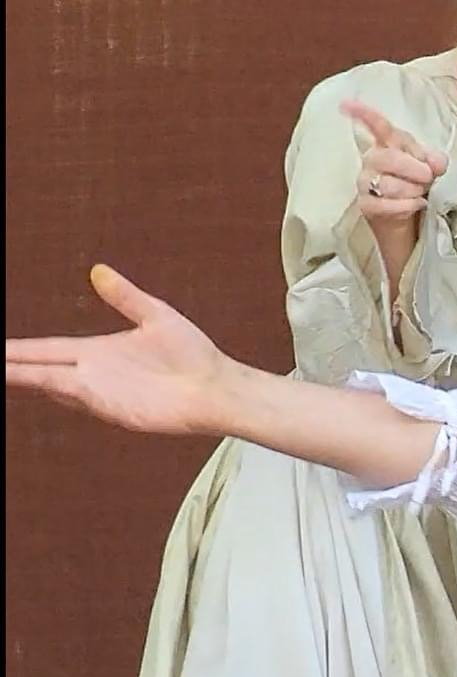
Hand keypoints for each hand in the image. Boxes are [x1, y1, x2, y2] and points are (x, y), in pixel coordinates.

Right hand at [6, 266, 233, 435]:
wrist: (216, 386)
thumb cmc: (192, 354)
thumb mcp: (156, 316)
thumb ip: (125, 296)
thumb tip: (97, 270)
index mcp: (96, 351)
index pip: (45, 348)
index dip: (16, 348)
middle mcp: (90, 373)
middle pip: (36, 366)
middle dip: (8, 364)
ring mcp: (98, 392)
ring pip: (47, 384)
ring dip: (19, 378)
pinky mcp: (111, 406)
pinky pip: (74, 394)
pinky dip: (50, 388)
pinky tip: (31, 380)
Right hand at [343, 99, 447, 224]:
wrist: (409, 215)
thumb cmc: (416, 182)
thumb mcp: (430, 167)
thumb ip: (435, 159)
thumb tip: (436, 163)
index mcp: (388, 144)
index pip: (378, 127)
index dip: (364, 115)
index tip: (346, 104)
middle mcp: (372, 160)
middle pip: (389, 158)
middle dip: (415, 169)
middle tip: (428, 177)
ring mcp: (365, 183)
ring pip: (388, 184)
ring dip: (413, 190)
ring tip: (420, 192)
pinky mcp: (366, 205)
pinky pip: (386, 205)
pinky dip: (408, 206)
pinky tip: (418, 204)